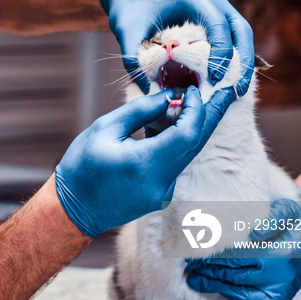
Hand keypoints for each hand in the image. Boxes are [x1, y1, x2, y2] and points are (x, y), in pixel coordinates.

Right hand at [55, 86, 235, 237]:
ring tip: (183, 102)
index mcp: (145, 164)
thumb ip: (141, 110)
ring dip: (189, 126)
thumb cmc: (82, 166)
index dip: (196, 108)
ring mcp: (164, 192)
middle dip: (210, 114)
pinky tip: (162, 126)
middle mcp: (161, 182)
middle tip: (226, 91)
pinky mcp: (162, 195)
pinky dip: (175, 141)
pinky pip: (176, 163)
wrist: (74, 210)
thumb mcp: (105, 129)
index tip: (192, 90)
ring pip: (187, 153)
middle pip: (196, 143)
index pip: (188, 133)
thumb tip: (170, 96)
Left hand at [97, 0, 253, 95]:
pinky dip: (232, 54)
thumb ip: (134, 58)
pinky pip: (230, 34)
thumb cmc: (128, 5)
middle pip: (240, 28)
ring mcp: (214, 5)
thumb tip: (150, 90)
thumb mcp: (127, 30)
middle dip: (242, 59)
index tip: (215, 78)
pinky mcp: (211, 14)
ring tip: (238, 87)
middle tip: (238, 88)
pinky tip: (227, 76)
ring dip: (242, 58)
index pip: (219, 24)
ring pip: (240, 31)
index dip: (221, 53)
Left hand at [185, 197, 300, 299]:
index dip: (209, 256)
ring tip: (195, 281)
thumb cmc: (297, 222)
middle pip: (231, 274)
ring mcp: (278, 289)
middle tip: (188, 267)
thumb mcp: (286, 211)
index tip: (191, 253)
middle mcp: (274, 274)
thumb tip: (253, 233)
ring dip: (215, 286)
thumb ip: (270, 218)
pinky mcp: (281, 298)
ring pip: (239, 292)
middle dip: (206, 271)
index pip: (231, 255)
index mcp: (272, 252)